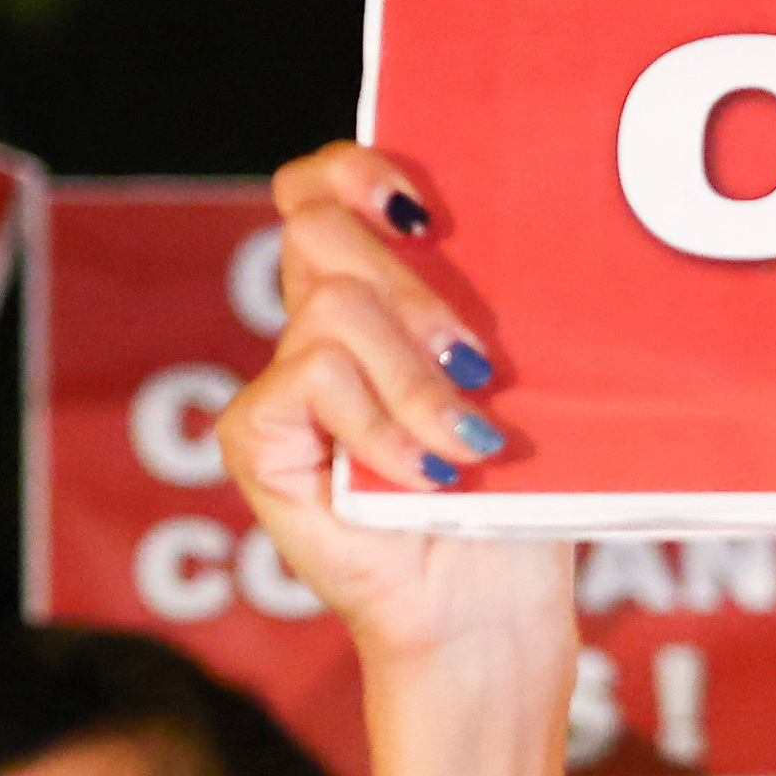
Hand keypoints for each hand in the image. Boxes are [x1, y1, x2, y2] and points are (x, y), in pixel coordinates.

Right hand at [215, 144, 575, 683]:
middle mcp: (318, 326)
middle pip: (320, 231)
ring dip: (412, 378)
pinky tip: (425, 475)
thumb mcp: (515, 382)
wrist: (487, 605)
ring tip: (469, 445)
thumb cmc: (513, 497)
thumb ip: (490, 308)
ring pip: (333, 308)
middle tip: (479, 368)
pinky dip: (381, 425)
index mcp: (378, 297)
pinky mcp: (256, 436)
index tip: (424, 209)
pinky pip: (314, 377)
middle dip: (413, 290)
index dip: (354, 170)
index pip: (322, 189)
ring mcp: (281, 382)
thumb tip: (518, 230)